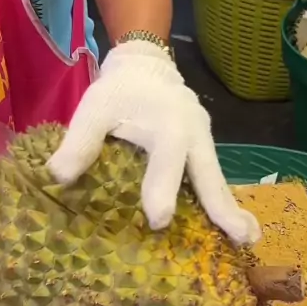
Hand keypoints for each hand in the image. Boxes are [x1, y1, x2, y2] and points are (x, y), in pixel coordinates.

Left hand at [47, 40, 260, 246]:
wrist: (145, 65)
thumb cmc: (118, 90)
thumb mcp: (95, 107)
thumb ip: (80, 139)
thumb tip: (58, 176)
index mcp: (168, 124)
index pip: (167, 160)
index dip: (162, 189)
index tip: (159, 219)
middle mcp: (194, 135)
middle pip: (210, 175)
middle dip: (223, 207)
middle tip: (240, 238)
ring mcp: (204, 141)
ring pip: (218, 180)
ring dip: (231, 209)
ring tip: (248, 240)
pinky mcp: (203, 149)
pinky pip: (213, 178)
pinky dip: (223, 201)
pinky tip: (233, 226)